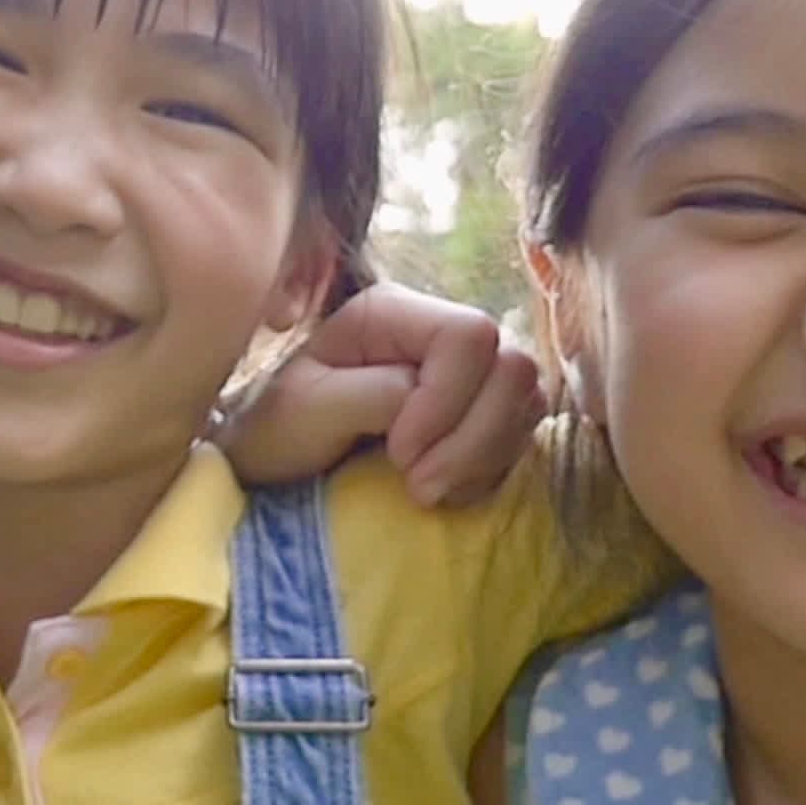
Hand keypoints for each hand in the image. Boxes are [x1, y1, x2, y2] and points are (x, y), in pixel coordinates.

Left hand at [218, 284, 544, 505]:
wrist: (277, 469)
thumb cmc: (278, 431)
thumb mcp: (306, 409)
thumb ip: (372, 394)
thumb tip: (426, 400)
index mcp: (392, 313)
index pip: (468, 336)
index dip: (446, 400)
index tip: (399, 453)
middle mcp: (441, 332)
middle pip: (513, 367)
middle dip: (472, 438)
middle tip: (417, 483)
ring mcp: (472, 375)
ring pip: (529, 402)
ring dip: (482, 459)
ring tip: (425, 490)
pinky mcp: (485, 417)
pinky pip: (523, 439)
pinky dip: (488, 473)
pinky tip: (443, 491)